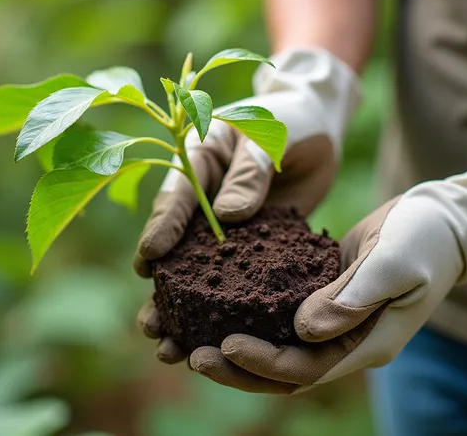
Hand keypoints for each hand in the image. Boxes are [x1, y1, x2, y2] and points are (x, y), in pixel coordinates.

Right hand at [134, 47, 361, 363]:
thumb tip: (229, 215)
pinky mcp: (252, 243)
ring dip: (185, 309)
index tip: (149, 260)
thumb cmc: (289, 118)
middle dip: (162, 287)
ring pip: (199, 270)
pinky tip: (217, 336)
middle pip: (175, 246)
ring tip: (170, 347)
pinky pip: (236, 276)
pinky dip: (226, 305)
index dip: (162, 228)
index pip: (177, 197)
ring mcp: (225, 225)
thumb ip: (250, 171)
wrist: (318, 122)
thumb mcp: (268, 134)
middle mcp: (204, 198)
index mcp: (199, 162)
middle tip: (151, 324)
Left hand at [188, 156, 466, 392]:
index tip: (224, 344)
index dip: (263, 363)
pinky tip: (215, 303)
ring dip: (236, 349)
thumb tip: (304, 330)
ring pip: (278, 349)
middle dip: (237, 368)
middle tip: (191, 354)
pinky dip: (249, 316)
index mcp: (366, 343)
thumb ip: (353, 297)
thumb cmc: (426, 239)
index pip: (306, 368)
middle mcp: (346, 343)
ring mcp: (335, 324)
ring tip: (190, 339)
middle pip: (283, 371)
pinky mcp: (323, 300)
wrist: (444, 223)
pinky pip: (280, 318)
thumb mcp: (394, 262)